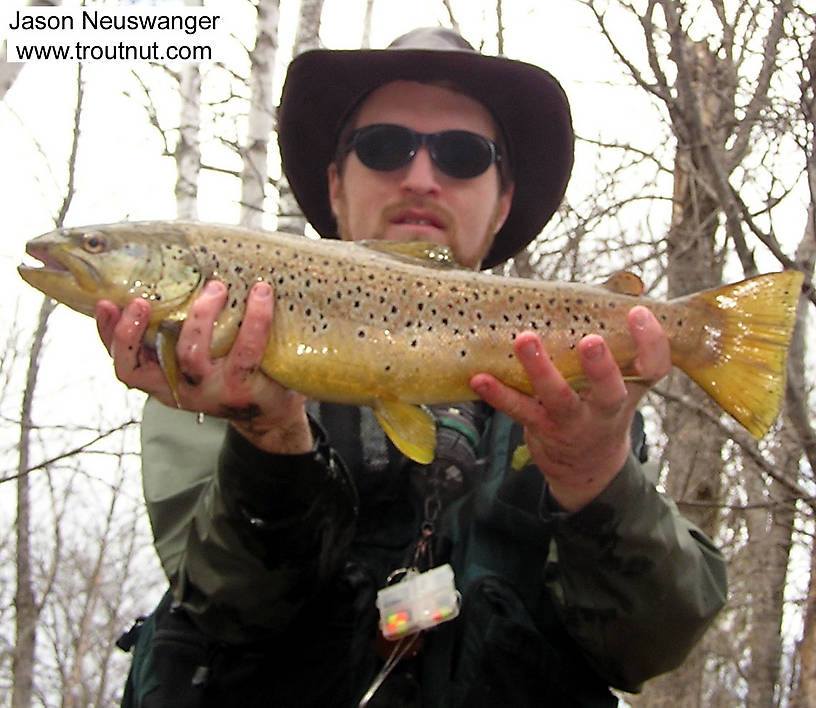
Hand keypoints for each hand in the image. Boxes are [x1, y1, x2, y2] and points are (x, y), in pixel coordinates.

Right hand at [95, 280, 312, 453]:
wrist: (273, 408)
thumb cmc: (231, 365)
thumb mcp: (199, 350)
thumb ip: (177, 323)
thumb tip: (168, 263)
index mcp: (162, 379)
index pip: (122, 363)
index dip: (109, 335)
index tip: (105, 302)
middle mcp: (180, 389)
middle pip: (138, 369)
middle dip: (133, 331)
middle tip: (142, 299)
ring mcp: (210, 392)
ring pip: (190, 355)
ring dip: (200, 315)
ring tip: (216, 286)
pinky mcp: (243, 389)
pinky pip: (245, 352)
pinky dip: (256, 319)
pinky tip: (261, 294)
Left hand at [470, 306, 669, 510]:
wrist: (587, 464)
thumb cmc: (601, 399)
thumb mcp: (621, 374)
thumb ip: (619, 333)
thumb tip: (630, 285)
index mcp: (631, 387)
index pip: (654, 366)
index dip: (652, 341)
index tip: (638, 312)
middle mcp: (605, 408)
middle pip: (609, 390)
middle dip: (601, 366)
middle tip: (591, 341)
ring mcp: (573, 422)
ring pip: (558, 398)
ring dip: (540, 370)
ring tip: (525, 339)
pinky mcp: (542, 429)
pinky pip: (519, 411)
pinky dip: (498, 395)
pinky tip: (480, 378)